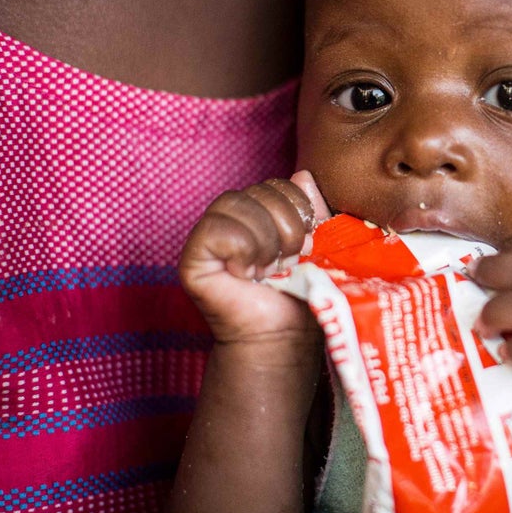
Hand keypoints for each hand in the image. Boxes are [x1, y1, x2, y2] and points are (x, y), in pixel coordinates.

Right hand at [179, 171, 330, 344]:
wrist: (283, 336)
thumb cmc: (302, 294)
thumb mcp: (319, 246)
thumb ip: (314, 211)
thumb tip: (304, 176)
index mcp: (259, 211)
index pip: (279, 184)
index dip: (300, 210)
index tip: (307, 245)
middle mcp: (230, 217)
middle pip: (260, 190)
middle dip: (287, 227)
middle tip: (288, 262)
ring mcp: (207, 235)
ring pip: (238, 204)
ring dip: (266, 241)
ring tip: (269, 270)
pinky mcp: (191, 258)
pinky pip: (217, 230)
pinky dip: (241, 251)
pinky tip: (246, 274)